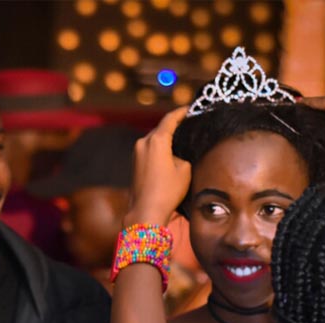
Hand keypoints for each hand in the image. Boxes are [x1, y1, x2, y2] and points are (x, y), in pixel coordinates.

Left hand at [124, 105, 191, 227]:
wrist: (145, 211)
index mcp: (156, 140)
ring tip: (179, 138)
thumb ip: (181, 154)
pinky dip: (158, 148)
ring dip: (165, 138)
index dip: (181, 112)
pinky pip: (148, 150)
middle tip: (187, 123)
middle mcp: (143, 143)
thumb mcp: (184, 169)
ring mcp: (136, 153)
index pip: (170, 119)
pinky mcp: (134, 164)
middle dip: (173, 125)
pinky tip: (168, 153)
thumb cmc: (167, 191)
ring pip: (153, 140)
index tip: (190, 108)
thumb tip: (174, 154)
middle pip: (160, 128)